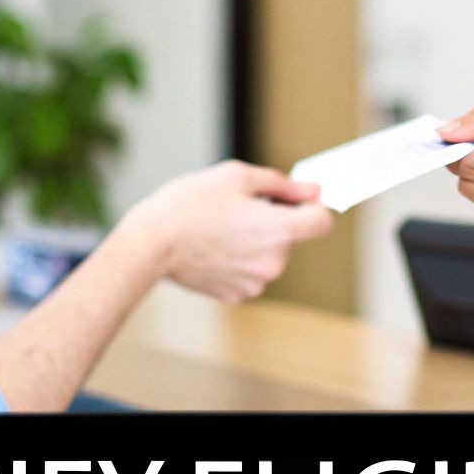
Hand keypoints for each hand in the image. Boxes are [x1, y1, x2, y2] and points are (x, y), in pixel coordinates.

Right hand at [121, 160, 334, 303]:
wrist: (151, 243)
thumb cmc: (189, 204)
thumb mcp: (238, 177)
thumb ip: (283, 185)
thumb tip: (312, 191)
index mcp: (278, 231)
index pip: (323, 222)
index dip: (313, 207)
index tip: (296, 200)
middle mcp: (273, 263)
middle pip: (291, 238)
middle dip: (273, 222)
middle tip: (238, 209)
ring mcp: (255, 283)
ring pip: (269, 256)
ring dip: (255, 242)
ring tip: (221, 228)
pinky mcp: (236, 296)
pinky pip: (249, 273)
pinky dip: (238, 261)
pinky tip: (214, 248)